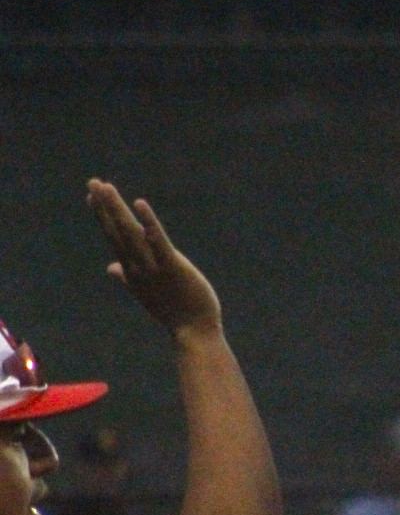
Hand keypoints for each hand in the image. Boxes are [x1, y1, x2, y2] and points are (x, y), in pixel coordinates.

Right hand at [87, 180, 221, 336]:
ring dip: (117, 209)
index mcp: (132, 270)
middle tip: (93, 182)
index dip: (103, 216)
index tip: (92, 196)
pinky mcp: (173, 266)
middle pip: (117, 231)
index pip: (114, 237)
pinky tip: (139, 203)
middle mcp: (138, 266)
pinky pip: (158, 241)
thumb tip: (111, 268)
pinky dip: (148, 222)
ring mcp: (153, 267)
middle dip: (105, 207)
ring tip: (106, 187)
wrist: (193, 332)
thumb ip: (126, 277)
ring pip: (131, 233)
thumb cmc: (172, 311)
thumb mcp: (145, 292)